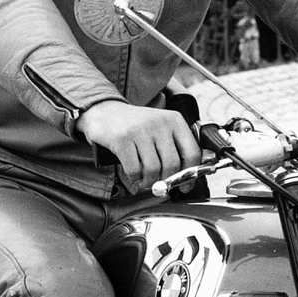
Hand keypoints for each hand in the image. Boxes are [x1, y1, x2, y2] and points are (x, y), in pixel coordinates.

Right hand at [77, 100, 202, 191]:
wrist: (105, 111)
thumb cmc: (136, 126)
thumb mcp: (161, 127)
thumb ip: (176, 146)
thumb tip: (189, 176)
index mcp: (174, 120)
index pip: (192, 152)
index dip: (190, 175)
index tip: (186, 185)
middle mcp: (159, 123)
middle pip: (172, 164)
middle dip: (166, 180)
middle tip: (160, 183)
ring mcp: (140, 130)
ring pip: (153, 169)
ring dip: (149, 181)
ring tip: (145, 178)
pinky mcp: (122, 139)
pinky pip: (134, 170)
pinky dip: (134, 177)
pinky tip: (133, 173)